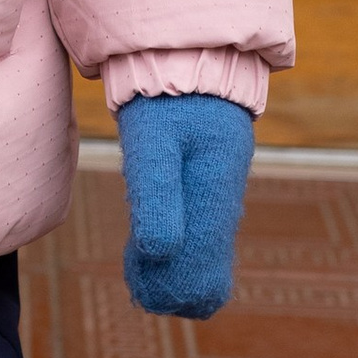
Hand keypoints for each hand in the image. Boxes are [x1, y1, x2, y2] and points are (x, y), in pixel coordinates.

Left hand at [117, 93, 253, 318]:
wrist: (185, 68)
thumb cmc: (166, 104)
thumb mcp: (154, 144)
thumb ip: (156, 196)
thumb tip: (159, 254)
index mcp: (216, 203)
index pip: (204, 275)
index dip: (169, 289)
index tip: (138, 281)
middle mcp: (222, 211)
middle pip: (204, 278)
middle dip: (167, 287)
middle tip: (135, 274)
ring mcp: (216, 205)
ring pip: (198, 263)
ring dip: (167, 274)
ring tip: (135, 261)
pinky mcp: (205, 196)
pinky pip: (194, 243)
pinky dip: (169, 254)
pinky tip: (144, 249)